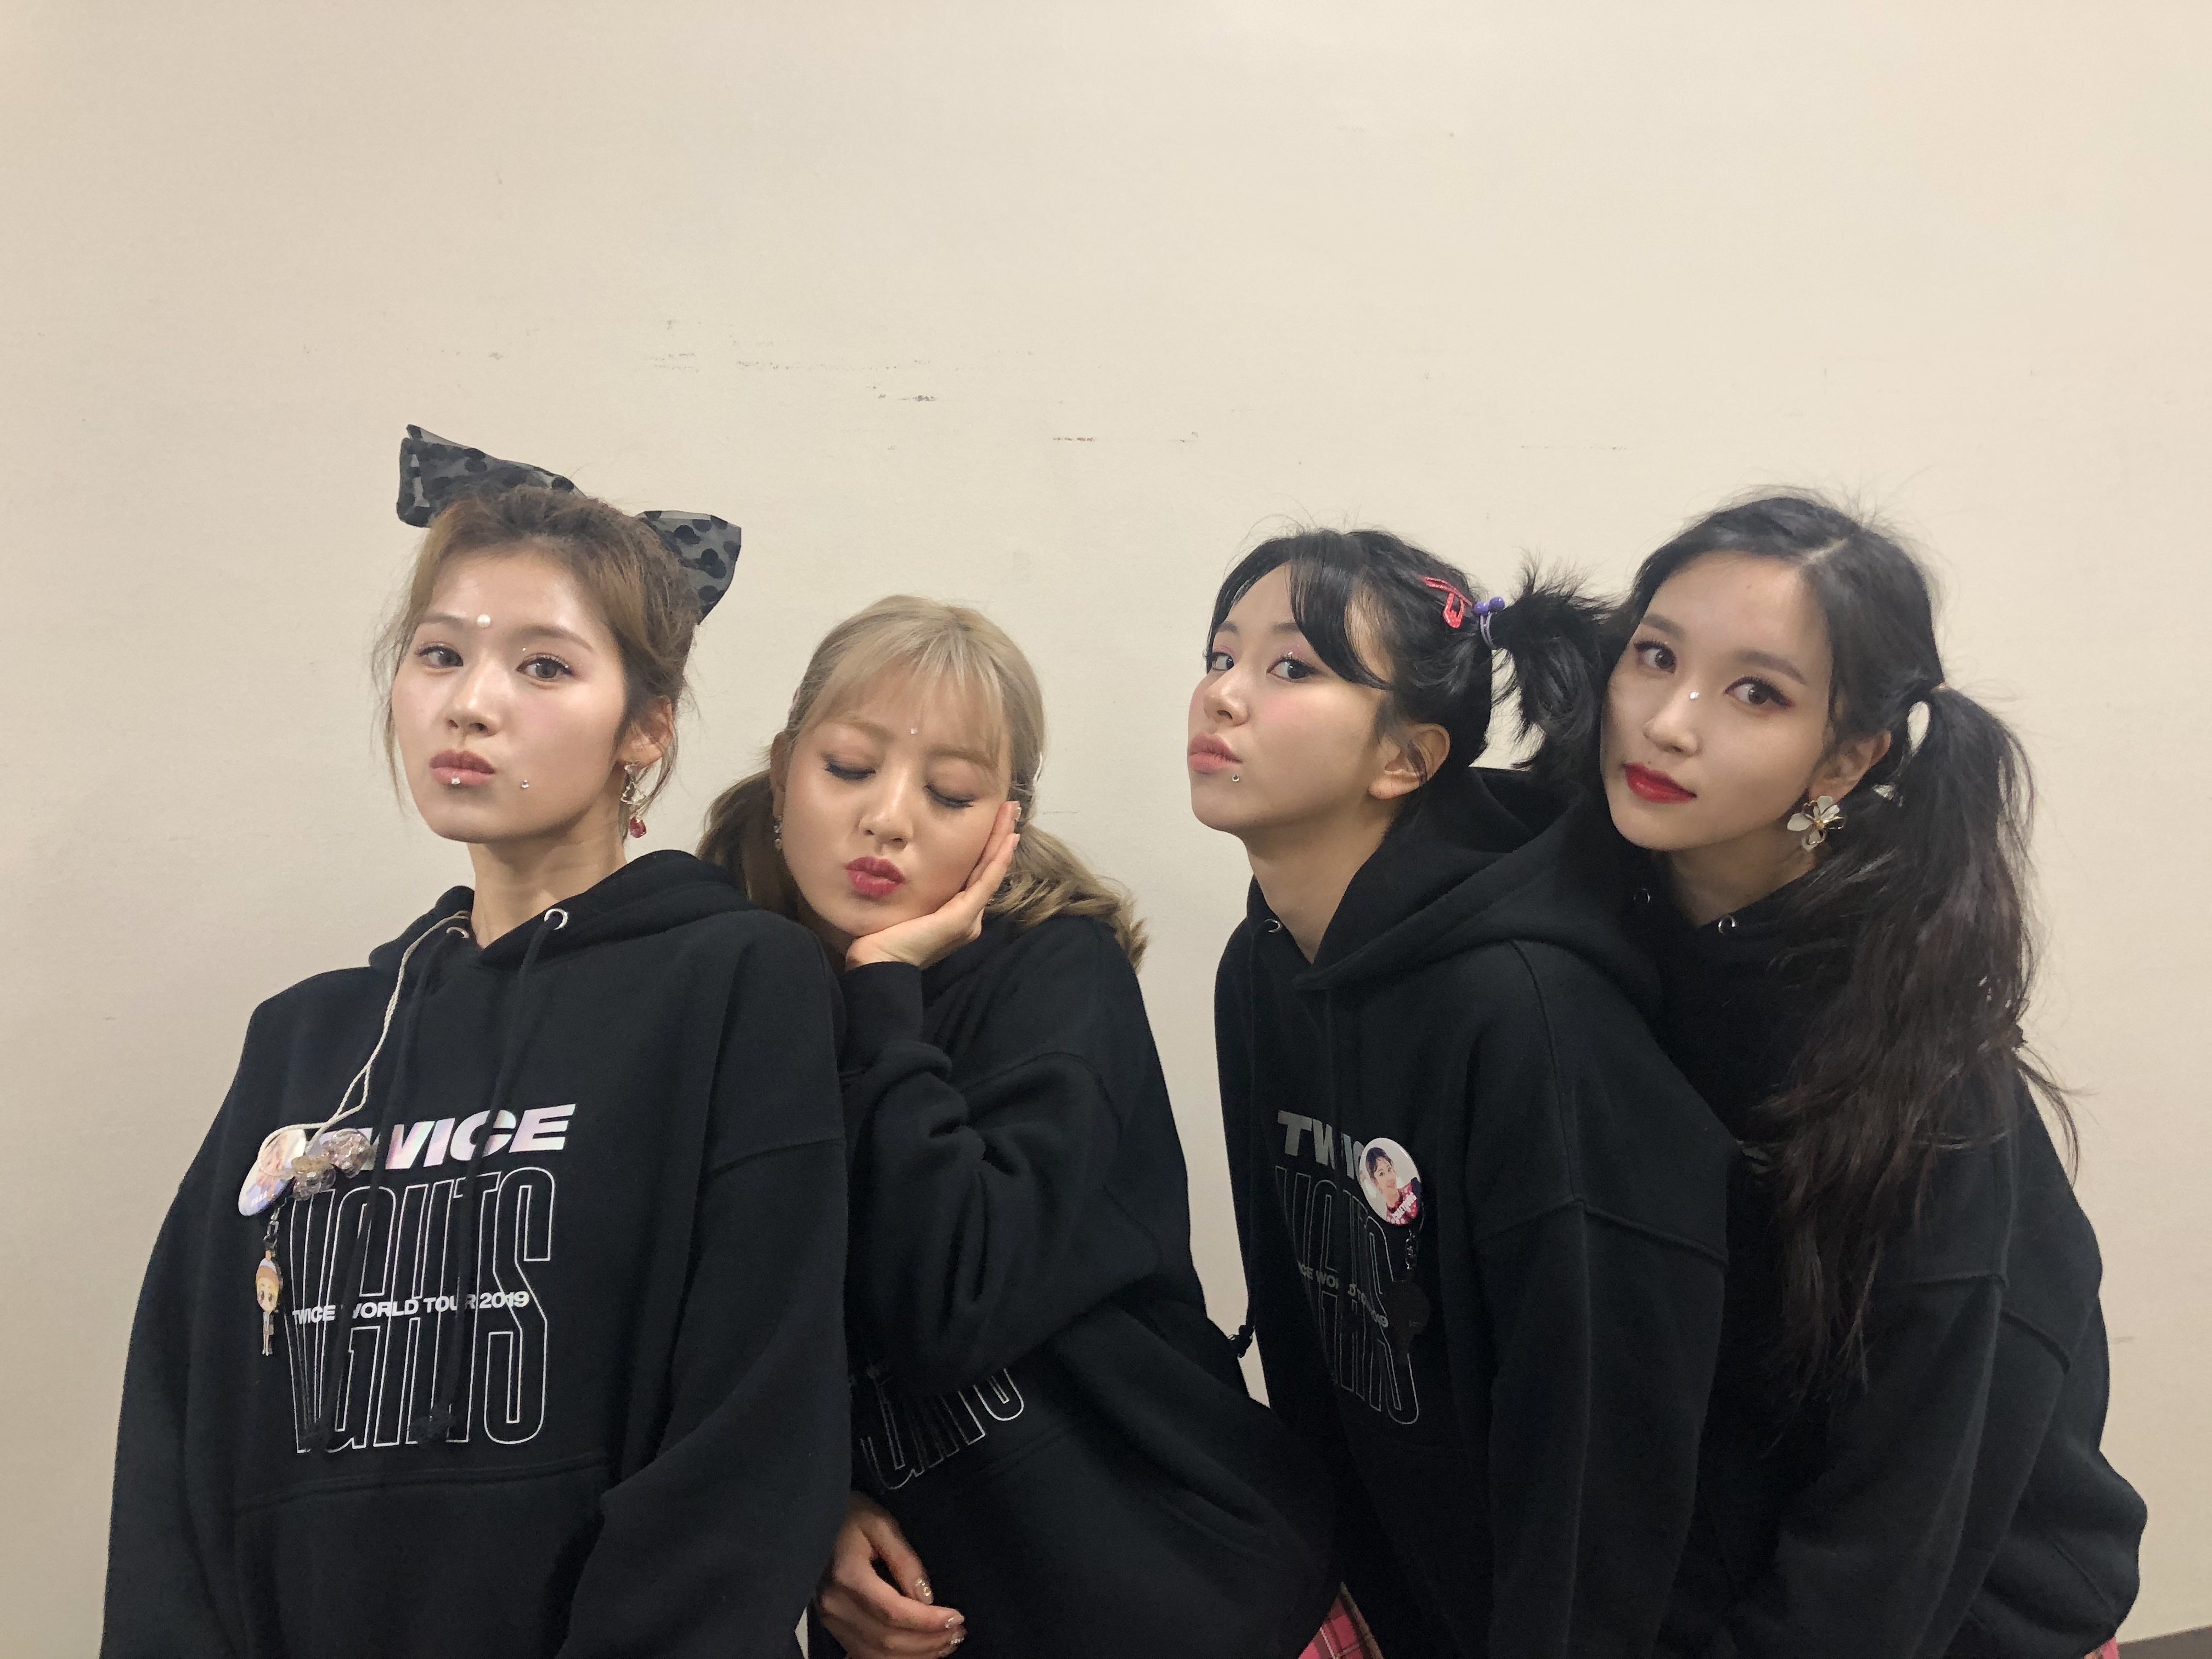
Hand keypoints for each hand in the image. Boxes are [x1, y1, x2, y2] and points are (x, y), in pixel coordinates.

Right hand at [815, 1491, 966, 1657]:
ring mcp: (830, 1619)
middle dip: (928, 1642)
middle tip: (958, 1632)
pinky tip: (919, 1651)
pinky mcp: (832, 1626)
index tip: (956, 1618)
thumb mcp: (881, 1523)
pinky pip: (864, 1654)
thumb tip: (926, 1597)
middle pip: (887, 1640)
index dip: (927, 1621)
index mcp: (847, 1577)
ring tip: (946, 1643)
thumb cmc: (850, 1515)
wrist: (812, 1520)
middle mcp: (835, 1605)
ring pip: (876, 1655)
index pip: (893, 1612)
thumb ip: (904, 1559)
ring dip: (915, 1655)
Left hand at [844, 801, 1020, 971]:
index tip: (994, 818)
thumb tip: (910, 860)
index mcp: (956, 913)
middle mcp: (969, 916)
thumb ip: (918, 888)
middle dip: (1000, 835)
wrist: (879, 964)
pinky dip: (998, 859)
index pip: (976, 872)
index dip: (988, 845)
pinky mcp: (963, 918)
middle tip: (1010, 806)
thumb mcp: (905, 903)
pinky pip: (985, 882)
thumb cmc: (883, 936)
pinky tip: (1007, 839)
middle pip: (988, 867)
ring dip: (1002, 839)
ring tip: (1010, 812)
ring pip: (991, 870)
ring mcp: (969, 917)